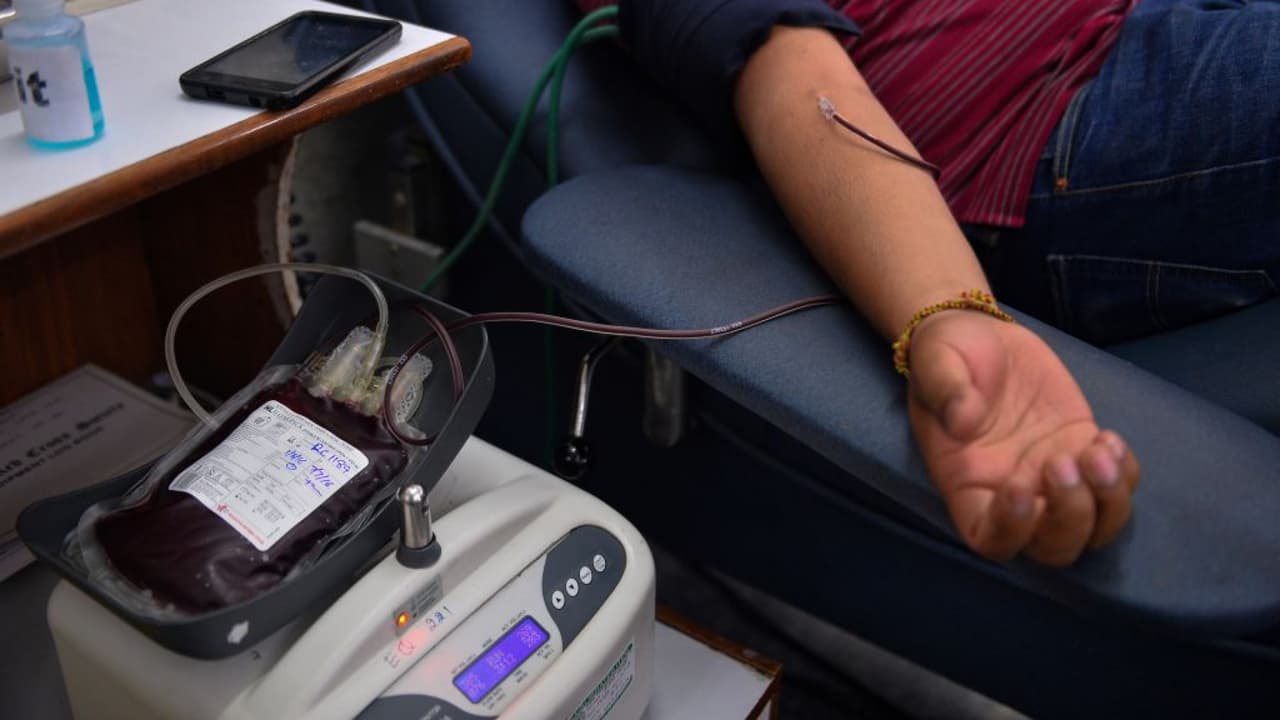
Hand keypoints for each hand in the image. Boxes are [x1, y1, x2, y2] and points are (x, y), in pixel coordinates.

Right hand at [905, 311, 1140, 565]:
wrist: (983, 336)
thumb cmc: (947, 353)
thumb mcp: (935, 360)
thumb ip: (946, 389)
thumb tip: (963, 420)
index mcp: (967, 485)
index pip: (990, 538)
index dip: (1012, 528)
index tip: (1020, 483)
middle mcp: (1014, 495)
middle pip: (1052, 548)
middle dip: (1070, 517)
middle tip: (1064, 461)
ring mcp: (1054, 480)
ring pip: (1095, 528)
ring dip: (1108, 501)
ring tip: (1100, 449)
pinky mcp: (1083, 453)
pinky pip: (1118, 488)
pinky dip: (1125, 474)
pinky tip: (1108, 437)